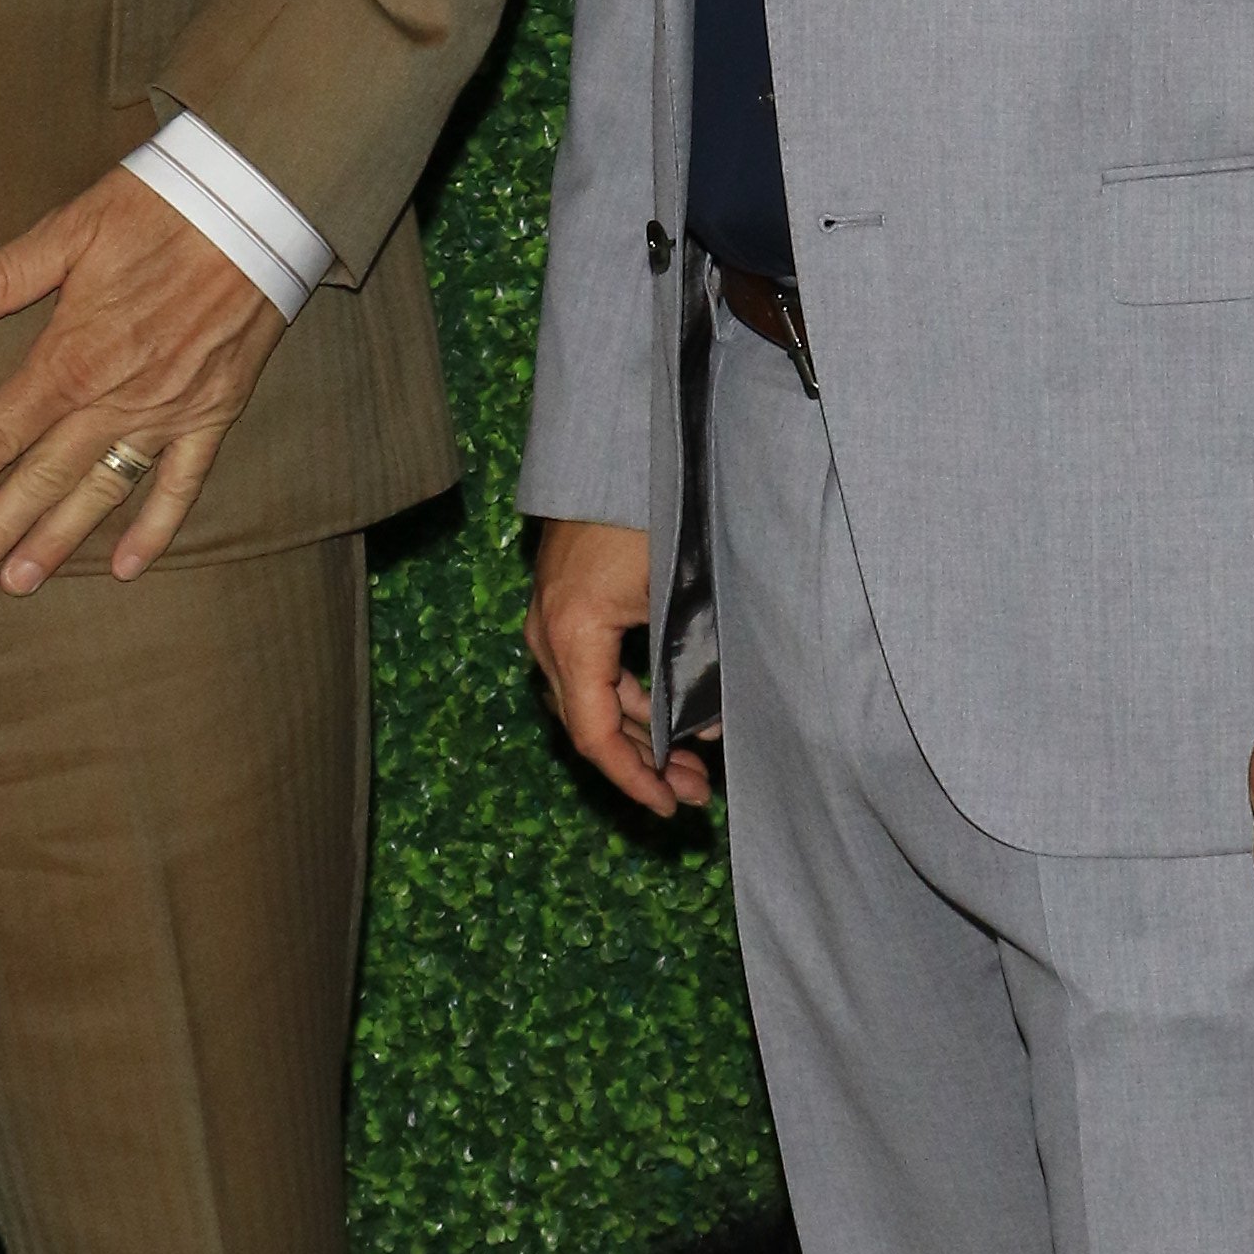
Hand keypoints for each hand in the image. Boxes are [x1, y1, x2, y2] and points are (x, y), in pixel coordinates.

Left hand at [0, 165, 285, 588]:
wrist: (258, 209)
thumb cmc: (161, 210)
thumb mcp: (73, 229)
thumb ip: (2, 276)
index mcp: (73, 355)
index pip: (0, 431)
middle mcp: (116, 397)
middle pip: (43, 477)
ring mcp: (168, 413)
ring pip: (103, 491)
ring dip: (60, 540)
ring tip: (20, 582)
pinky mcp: (214, 413)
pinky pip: (182, 484)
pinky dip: (157, 528)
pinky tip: (130, 567)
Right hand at [524, 516, 714, 817]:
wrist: (618, 448)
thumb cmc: (655, 513)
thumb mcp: (683, 595)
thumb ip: (692, 667)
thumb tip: (707, 733)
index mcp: (573, 632)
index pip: (593, 733)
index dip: (632, 779)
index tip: (670, 805)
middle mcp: (546, 631)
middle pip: (588, 723)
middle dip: (643, 764)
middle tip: (695, 790)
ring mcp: (548, 617)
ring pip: (589, 699)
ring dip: (637, 733)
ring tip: (688, 760)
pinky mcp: (561, 604)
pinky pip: (588, 670)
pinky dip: (625, 699)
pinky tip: (668, 712)